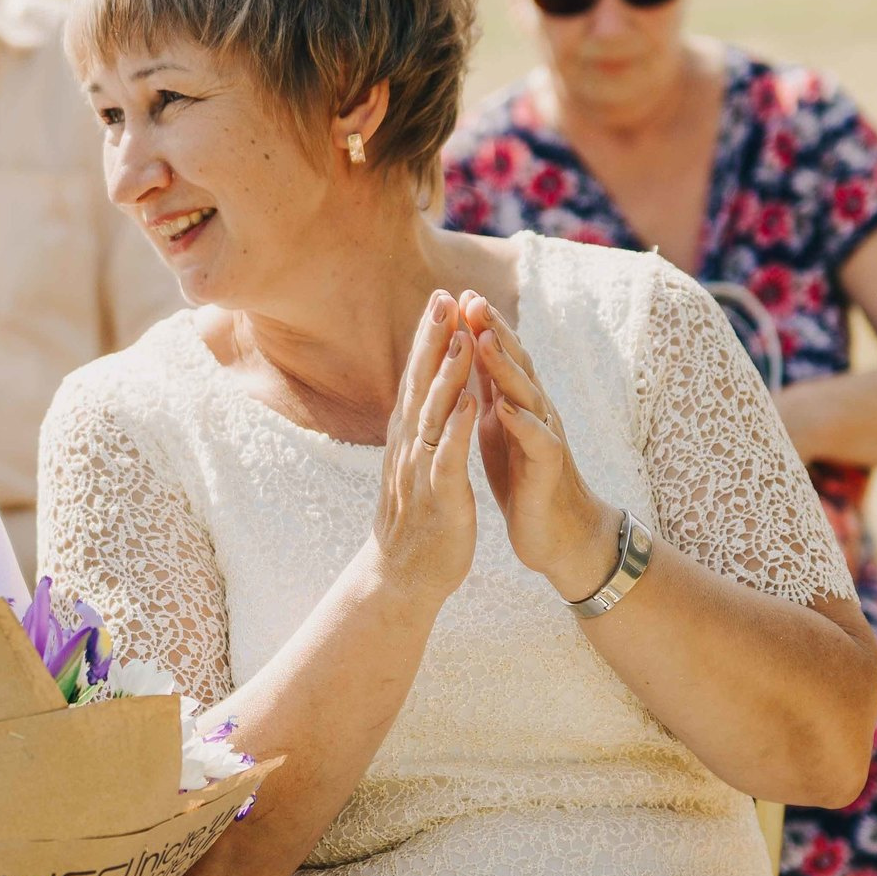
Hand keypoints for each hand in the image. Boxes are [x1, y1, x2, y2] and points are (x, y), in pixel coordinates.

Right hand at [366, 292, 479, 610]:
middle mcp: (409, 447)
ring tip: (462, 338)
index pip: (417, 379)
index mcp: (408, 438)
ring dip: (447, 376)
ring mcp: (421, 471)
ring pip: (434, 415)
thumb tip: (423, 392)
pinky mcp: (440, 497)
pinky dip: (460, 429)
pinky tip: (473, 403)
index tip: (440, 299)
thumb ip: (421, 426)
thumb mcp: (417, 463)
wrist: (403, 576)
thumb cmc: (417, 518)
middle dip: (433, 341)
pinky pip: (449, 458)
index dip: (428, 339)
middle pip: (420, 385)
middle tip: (443, 299)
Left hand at [459, 293, 618, 602]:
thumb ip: (490, 391)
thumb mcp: (499, 428)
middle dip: (493, 331)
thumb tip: (472, 352)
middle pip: (515, 363)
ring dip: (505, 366)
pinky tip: (505, 408)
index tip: (457, 296)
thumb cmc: (525, 479)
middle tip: (471, 299)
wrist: (557, 533)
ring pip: (526, 393)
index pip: (498, 357)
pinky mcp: (549, 467)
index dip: (480, 327)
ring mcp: (545, 436)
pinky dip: (522, 422)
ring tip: (483, 340)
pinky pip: (538, 440)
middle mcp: (534, 411)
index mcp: (516, 403)